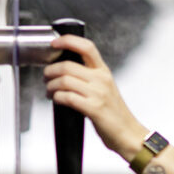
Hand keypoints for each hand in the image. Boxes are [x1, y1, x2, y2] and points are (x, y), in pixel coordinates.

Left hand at [43, 35, 147, 160]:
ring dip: (50, 86)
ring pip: (63, 81)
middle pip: (67, 65)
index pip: (86, 47)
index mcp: (104, 72)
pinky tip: (57, 100)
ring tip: (50, 91)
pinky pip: (66, 97)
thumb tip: (63, 69)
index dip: (67, 41)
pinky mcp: (93, 108)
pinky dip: (56, 98)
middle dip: (49, 71)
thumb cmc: (114, 113)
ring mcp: (98, 94)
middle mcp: (102, 80)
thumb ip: (89, 77)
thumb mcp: (105, 88)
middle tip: (46, 78)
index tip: (54, 43)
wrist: (127, 133)